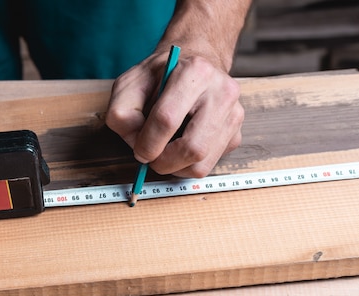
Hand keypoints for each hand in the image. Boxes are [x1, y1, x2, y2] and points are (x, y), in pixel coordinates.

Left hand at [106, 48, 243, 177]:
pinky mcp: (236, 134)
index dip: (147, 142)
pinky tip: (179, 146)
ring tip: (163, 151)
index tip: (138, 150)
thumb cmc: (159, 77)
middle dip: (164, 162)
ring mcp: (234, 114)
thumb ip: (122, 112)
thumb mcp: (130, 84)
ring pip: (202, 164)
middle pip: (193, 148)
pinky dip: (187, 164)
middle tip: (150, 158)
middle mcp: (222, 91)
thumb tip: (135, 141)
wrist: (193, 66)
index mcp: (195, 72)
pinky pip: (208, 165)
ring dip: (175, 167)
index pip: (167, 119)